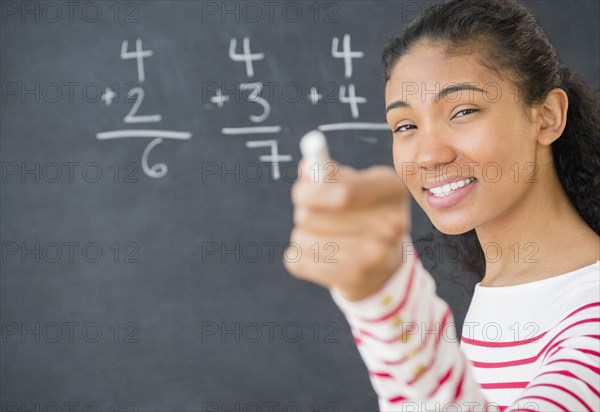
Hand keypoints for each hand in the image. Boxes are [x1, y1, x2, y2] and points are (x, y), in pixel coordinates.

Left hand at [284, 160, 410, 300]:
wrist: (384, 266)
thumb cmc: (363, 214)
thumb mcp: (357, 185)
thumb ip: (328, 173)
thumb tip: (306, 168)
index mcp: (392, 190)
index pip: (341, 191)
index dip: (309, 191)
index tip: (299, 193)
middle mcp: (391, 224)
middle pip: (313, 215)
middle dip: (302, 212)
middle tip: (307, 213)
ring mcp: (375, 255)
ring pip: (301, 238)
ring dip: (300, 234)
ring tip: (317, 235)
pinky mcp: (355, 278)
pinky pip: (298, 261)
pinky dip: (298, 256)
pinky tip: (317, 255)